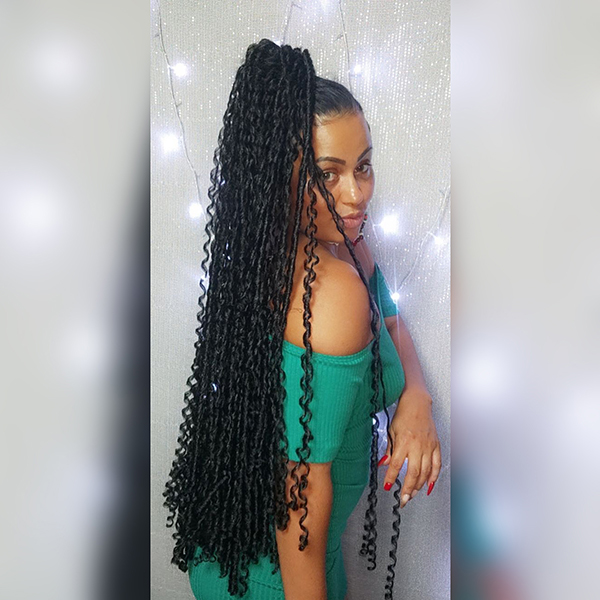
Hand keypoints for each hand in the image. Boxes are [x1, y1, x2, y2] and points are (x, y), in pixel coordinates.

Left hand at [378, 389, 441, 507]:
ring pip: (425, 472)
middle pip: (413, 473)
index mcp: (404, 442)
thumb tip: (383, 464)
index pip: (396, 465)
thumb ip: (389, 449)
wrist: (417, 403)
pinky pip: (437, 465)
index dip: (391, 477)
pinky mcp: (436, 446)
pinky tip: (429, 485)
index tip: (387, 486)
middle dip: (408, 489)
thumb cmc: (403, 415)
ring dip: (419, 486)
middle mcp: (417, 446)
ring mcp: (428, 446)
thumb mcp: (391, 431)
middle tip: (403, 499)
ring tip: (413, 494)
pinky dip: (434, 477)